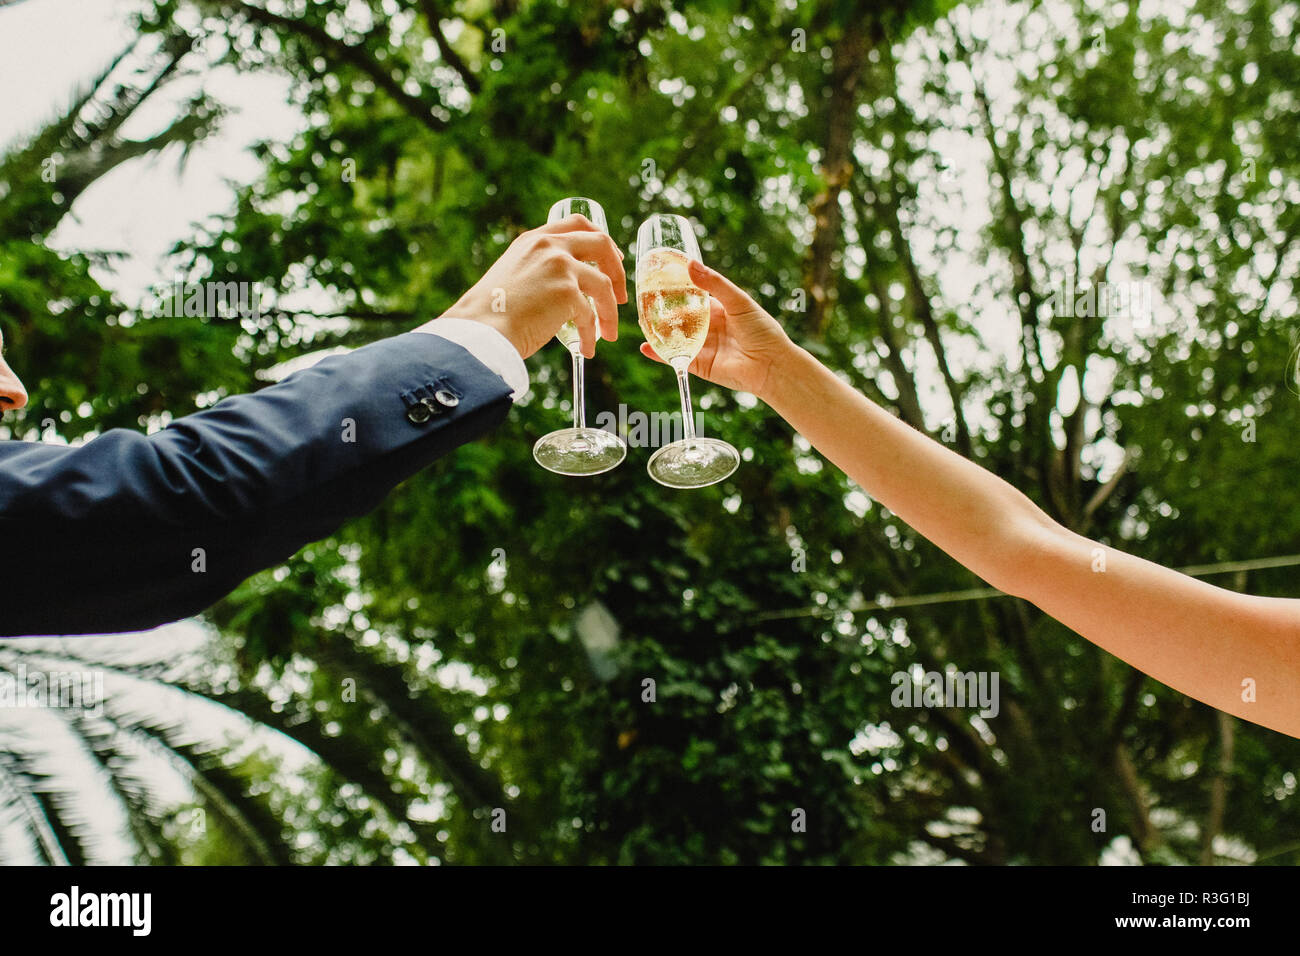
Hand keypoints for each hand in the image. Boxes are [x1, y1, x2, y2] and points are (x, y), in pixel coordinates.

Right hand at [441, 215, 626, 358]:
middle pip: (602, 244)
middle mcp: (549, 246)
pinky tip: (586, 350)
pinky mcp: (567, 293)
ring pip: (604, 286)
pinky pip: (591, 315)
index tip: (611, 258)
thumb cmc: (489, 314)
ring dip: (610, 312)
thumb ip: (535, 272)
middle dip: (618, 270)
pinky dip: (592, 334)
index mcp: (534, 239)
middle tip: (621, 295)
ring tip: (608, 335)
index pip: (576, 224)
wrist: (479, 330)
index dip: (600, 239)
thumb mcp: (511, 276)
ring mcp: (561, 267)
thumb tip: (556, 291)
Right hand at [639, 259, 794, 399]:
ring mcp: (702, 346)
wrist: (772, 365)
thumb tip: (690, 264)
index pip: (692, 296)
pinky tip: (646, 346)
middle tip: (645, 300)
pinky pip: (675, 358)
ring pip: (675, 337)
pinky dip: (659, 354)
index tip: (658, 278)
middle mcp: (708, 327)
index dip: (676, 288)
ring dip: (658, 331)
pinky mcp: (699, 365)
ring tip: (642, 320)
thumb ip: (714, 284)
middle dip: (662, 310)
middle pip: (679, 316)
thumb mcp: (738, 301)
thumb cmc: (762, 330)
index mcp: (718, 309)